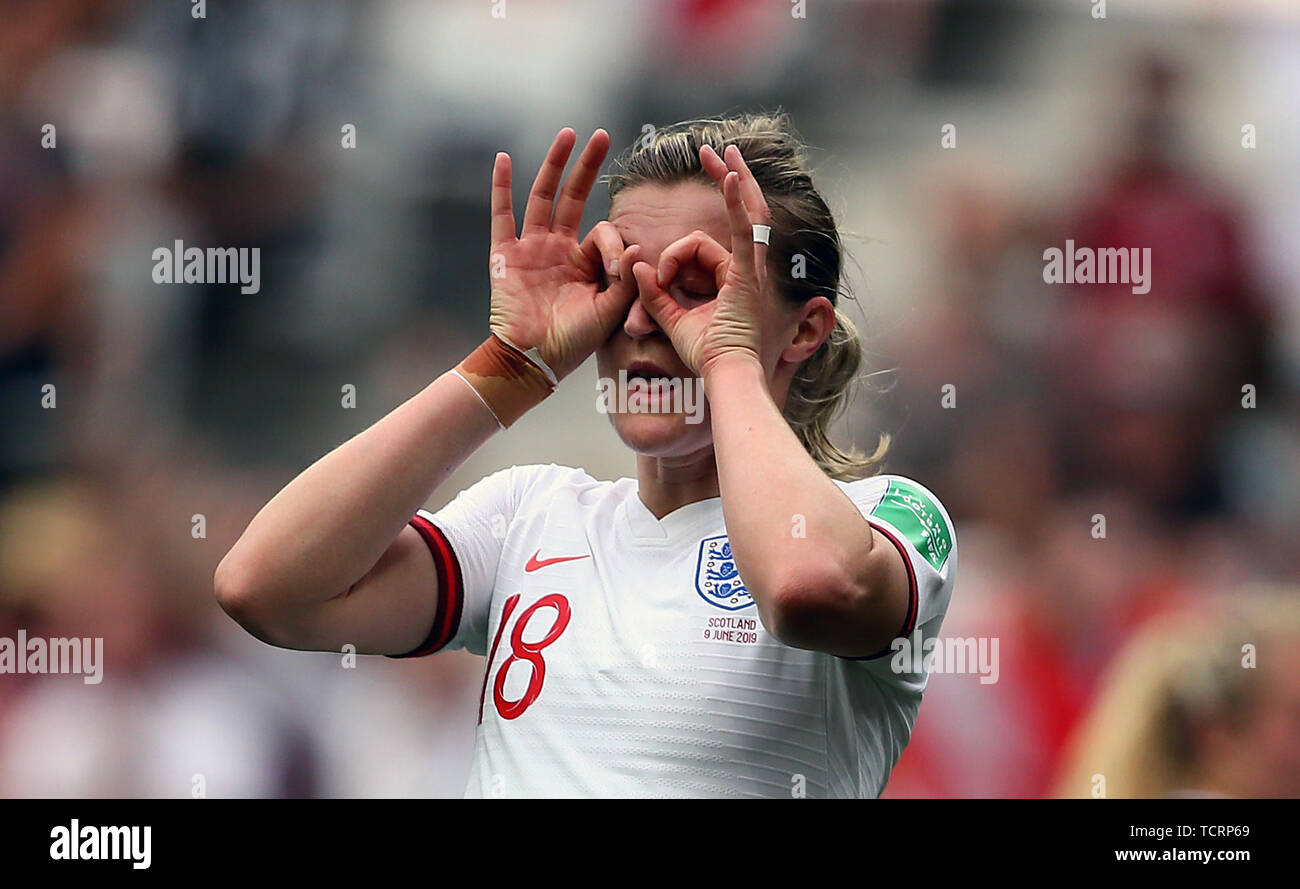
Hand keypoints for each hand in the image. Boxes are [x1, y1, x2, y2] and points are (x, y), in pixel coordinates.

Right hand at [487, 128, 638, 380]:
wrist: (534, 360)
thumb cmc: (574, 341)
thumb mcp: (610, 309)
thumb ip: (625, 279)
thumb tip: (635, 247)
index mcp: (583, 262)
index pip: (603, 232)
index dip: (612, 246)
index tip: (614, 269)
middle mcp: (557, 248)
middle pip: (573, 196)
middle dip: (588, 167)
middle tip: (603, 135)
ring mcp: (530, 248)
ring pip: (542, 196)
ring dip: (554, 164)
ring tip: (568, 134)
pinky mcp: (505, 255)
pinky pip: (502, 215)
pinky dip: (500, 187)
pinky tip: (503, 159)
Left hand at [629, 144, 770, 376]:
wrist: (722, 374)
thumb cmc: (703, 355)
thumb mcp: (671, 317)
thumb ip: (654, 293)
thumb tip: (637, 266)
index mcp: (733, 278)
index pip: (712, 240)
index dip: (690, 238)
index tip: (670, 253)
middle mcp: (748, 269)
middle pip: (744, 211)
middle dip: (730, 178)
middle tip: (713, 150)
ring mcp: (752, 269)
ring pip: (741, 215)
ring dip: (732, 179)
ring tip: (718, 151)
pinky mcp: (748, 274)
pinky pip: (742, 230)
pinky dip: (735, 202)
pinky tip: (730, 175)